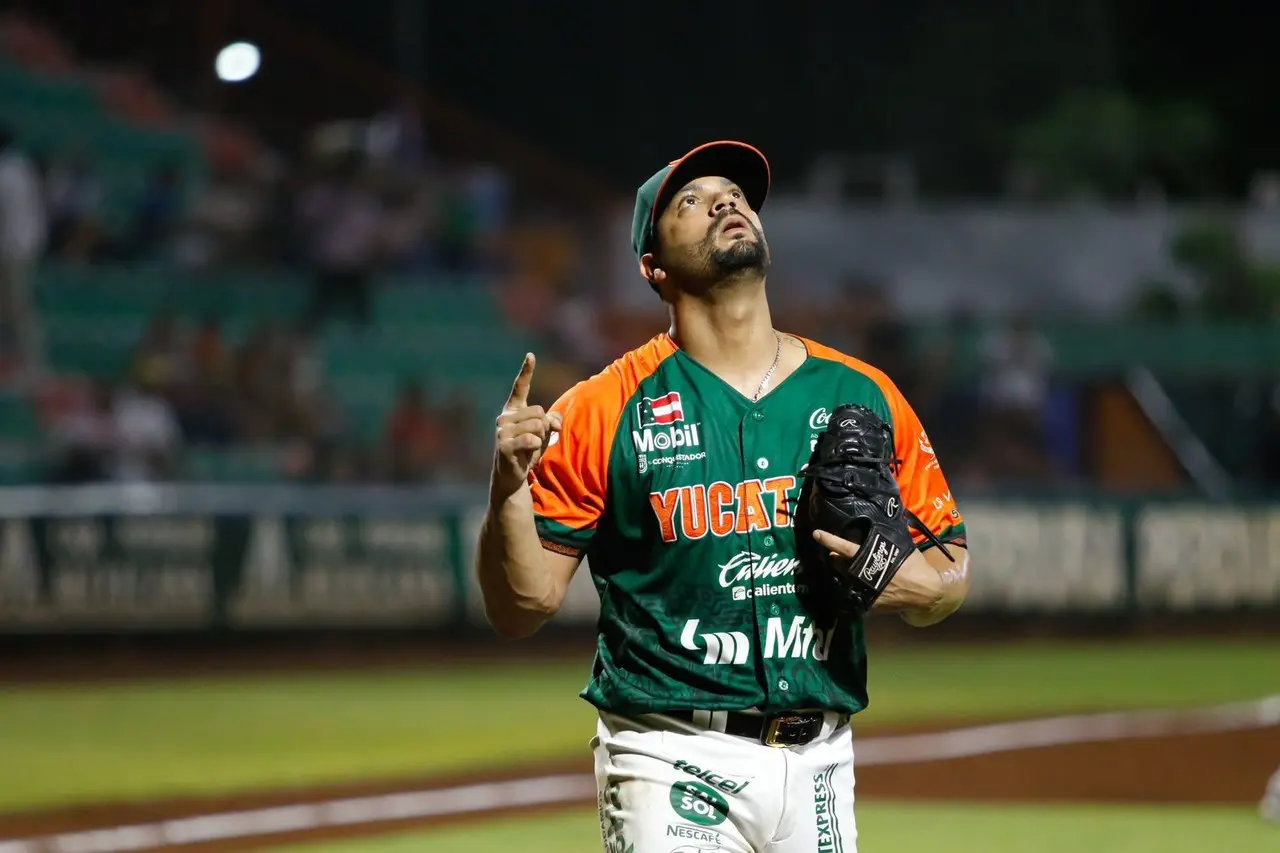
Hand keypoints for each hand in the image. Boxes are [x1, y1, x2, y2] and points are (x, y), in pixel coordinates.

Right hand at [491, 353, 561, 501]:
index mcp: (513, 410)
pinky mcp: (503, 446)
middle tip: (535, 441)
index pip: (520, 387)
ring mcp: (502, 431)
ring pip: (537, 425)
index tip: (530, 355)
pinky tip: (527, 454)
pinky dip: (536, 447)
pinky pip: (531, 440)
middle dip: (544, 428)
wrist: (512, 476)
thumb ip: (551, 421)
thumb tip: (553, 421)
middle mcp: (504, 417)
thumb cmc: (528, 451)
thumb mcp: (543, 433)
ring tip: (531, 449)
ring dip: (541, 438)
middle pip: (539, 411)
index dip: (526, 371)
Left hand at [810, 529, 943, 614]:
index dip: (829, 540)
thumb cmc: (916, 567)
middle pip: (840, 565)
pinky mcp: (869, 605)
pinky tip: (855, 585)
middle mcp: (864, 575)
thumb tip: (890, 519)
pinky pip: (855, 596)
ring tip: (843, 568)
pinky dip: (853, 589)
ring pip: (845, 581)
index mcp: (871, 558)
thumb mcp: (903, 547)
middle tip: (833, 554)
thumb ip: (889, 538)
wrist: (926, 593)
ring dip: (842, 573)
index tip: (816, 534)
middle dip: (835, 558)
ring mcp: (865, 592)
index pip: (845, 547)